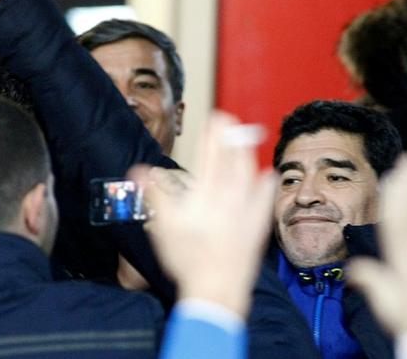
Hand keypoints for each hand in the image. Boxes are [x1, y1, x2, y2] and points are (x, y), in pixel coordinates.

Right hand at [130, 112, 274, 317]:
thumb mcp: (163, 227)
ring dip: (248, 155)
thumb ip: (154, 194)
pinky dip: (266, 183)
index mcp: (206, 194)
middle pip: (235, 159)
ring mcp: (247, 210)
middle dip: (233, 137)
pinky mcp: (258, 225)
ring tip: (245, 143)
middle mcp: (230, 197)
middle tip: (231, 122)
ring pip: (251, 174)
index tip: (216, 117)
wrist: (217, 288)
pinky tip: (267, 174)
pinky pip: (265, 197)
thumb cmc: (188, 259)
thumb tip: (139, 170)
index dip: (214, 133)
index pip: (212, 155)